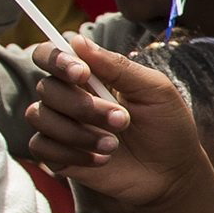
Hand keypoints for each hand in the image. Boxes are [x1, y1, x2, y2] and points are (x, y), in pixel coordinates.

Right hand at [24, 36, 206, 208]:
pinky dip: (71, 153)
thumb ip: (118, 66)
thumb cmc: (167, 126)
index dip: (56, 59)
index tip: (83, 74)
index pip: (50, 55)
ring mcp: (62, 127)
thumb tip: (78, 40)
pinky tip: (102, 160)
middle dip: (83, 106)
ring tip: (113, 144)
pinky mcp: (59, 156)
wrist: (174, 173)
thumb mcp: (154, 90)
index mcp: (89, 76)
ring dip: (77, 132)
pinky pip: (41, 147)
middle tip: (123, 120)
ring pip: (40, 117)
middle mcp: (69, 97)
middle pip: (46, 88)